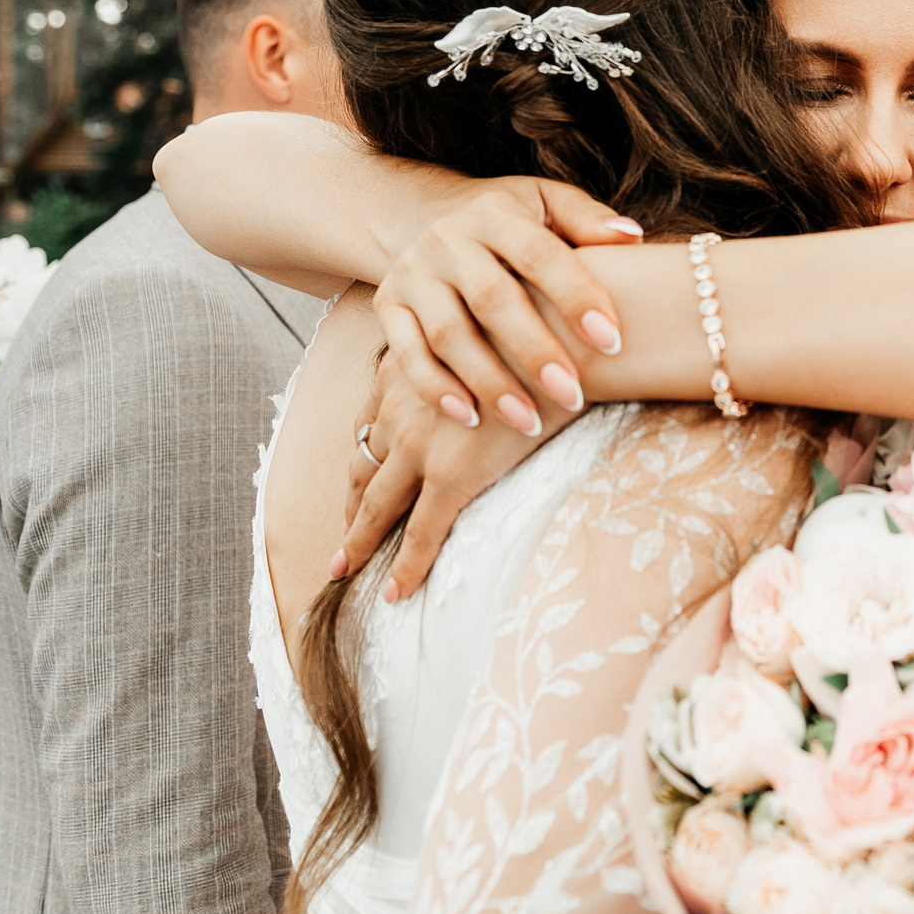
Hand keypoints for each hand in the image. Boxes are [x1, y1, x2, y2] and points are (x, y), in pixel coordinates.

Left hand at [338, 343, 567, 597]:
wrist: (570, 333)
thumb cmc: (546, 320)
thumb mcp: (491, 323)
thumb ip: (474, 349)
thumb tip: (497, 361)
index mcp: (411, 364)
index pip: (373, 418)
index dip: (365, 451)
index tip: (360, 474)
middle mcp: (403, 402)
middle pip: (363, 462)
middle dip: (350, 501)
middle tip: (343, 533)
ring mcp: (422, 442)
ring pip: (377, 503)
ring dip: (359, 538)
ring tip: (346, 565)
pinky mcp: (452, 475)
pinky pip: (420, 533)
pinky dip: (405, 567)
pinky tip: (398, 592)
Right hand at [370, 177, 642, 432]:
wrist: (428, 217)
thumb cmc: (512, 223)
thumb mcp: (548, 204)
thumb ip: (587, 219)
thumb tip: (630, 237)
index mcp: (494, 213)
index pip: (538, 253)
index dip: (575, 295)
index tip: (611, 341)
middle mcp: (446, 240)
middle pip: (491, 299)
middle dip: (534, 351)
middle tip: (573, 396)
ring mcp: (412, 274)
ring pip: (448, 334)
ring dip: (490, 382)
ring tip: (530, 422)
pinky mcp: (387, 306)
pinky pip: (406, 354)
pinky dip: (436, 389)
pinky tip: (471, 418)